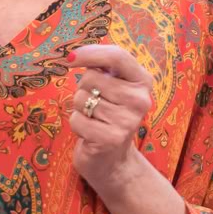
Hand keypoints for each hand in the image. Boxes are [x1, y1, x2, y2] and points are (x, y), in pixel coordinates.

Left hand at [66, 44, 153, 191]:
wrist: (114, 161)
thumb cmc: (109, 117)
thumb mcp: (113, 88)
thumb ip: (102, 68)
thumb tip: (72, 56)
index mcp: (142, 81)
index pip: (117, 56)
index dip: (90, 53)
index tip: (70, 58)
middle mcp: (140, 100)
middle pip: (91, 78)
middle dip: (83, 90)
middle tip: (96, 106)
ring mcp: (126, 120)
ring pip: (81, 98)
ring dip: (80, 109)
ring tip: (95, 120)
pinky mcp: (110, 138)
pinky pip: (76, 119)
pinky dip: (76, 125)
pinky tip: (90, 133)